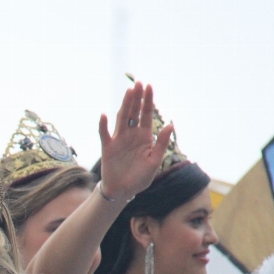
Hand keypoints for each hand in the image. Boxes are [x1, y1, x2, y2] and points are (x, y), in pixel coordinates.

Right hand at [98, 81, 174, 200]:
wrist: (124, 191)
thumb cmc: (140, 177)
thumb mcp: (154, 161)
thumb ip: (161, 143)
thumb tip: (170, 125)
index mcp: (144, 136)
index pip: (146, 114)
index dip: (148, 101)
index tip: (149, 86)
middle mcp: (131, 134)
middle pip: (134, 112)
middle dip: (137, 98)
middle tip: (139, 83)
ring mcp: (119, 139)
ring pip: (122, 118)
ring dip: (125, 105)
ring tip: (128, 92)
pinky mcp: (108, 147)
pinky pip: (105, 134)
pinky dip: (103, 125)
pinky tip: (104, 115)